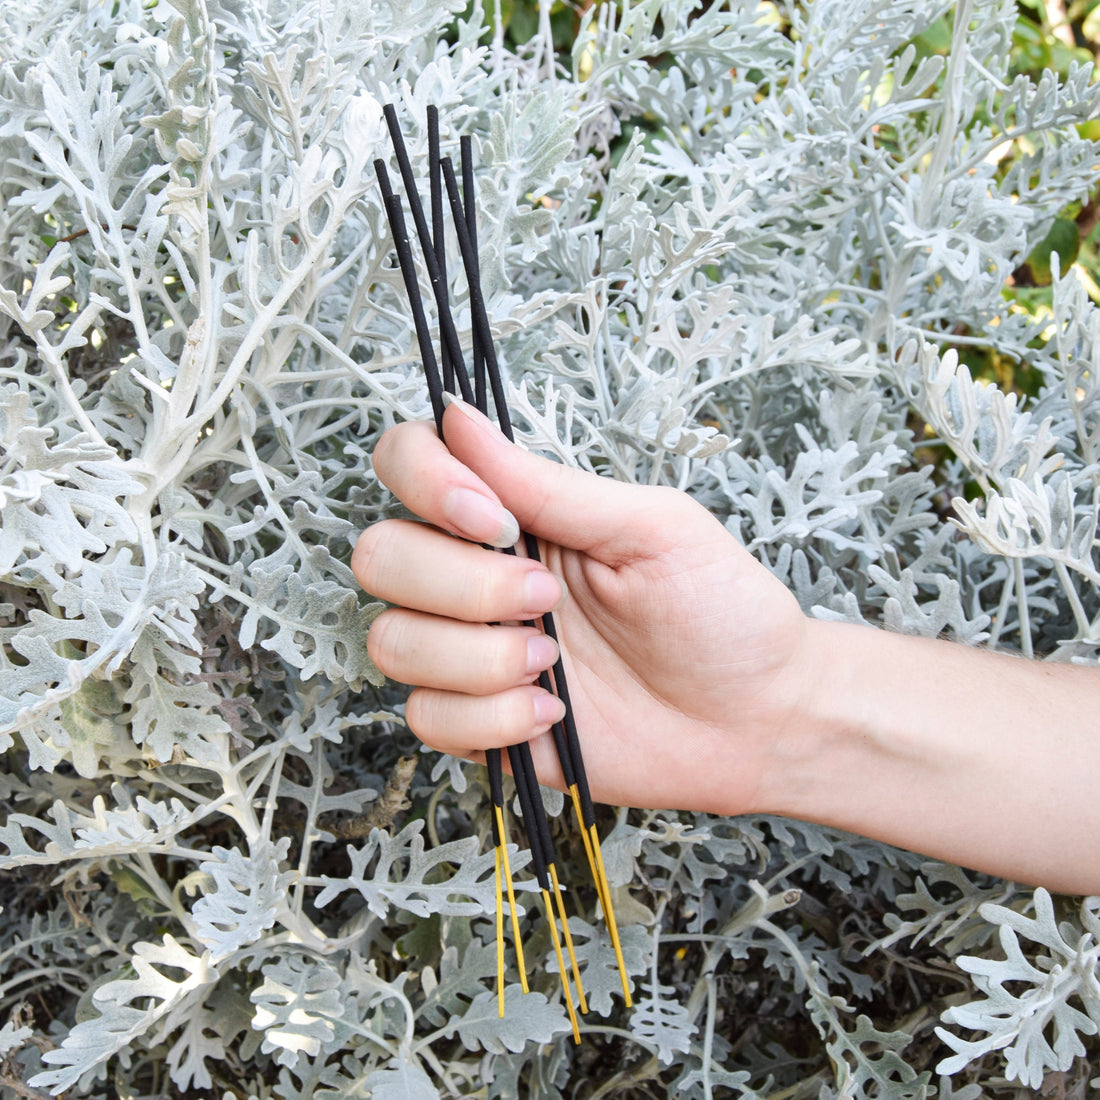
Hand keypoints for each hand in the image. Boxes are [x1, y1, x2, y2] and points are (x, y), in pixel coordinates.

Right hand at [352, 399, 809, 815]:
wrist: (756, 719)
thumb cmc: (721, 611)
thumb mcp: (650, 526)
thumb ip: (548, 483)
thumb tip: (460, 415)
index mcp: (516, 515)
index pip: (407, 464)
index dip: (426, 484)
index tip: (494, 520)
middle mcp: (479, 577)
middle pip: (380, 556)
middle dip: (462, 586)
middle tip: (547, 599)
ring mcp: (474, 651)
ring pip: (392, 642)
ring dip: (477, 658)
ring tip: (553, 662)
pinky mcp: (481, 723)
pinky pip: (426, 717)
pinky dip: (492, 719)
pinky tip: (554, 713)